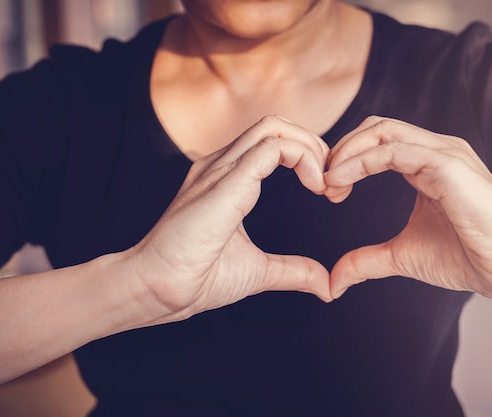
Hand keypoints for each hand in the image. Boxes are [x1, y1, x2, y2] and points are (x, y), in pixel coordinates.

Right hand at [129, 115, 331, 323]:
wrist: (158, 290)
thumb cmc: (195, 278)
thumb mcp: (258, 271)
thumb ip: (292, 270)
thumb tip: (324, 284)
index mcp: (227, 178)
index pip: (274, 142)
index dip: (309, 158)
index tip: (328, 191)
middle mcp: (222, 164)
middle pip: (277, 125)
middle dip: (315, 146)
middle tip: (333, 184)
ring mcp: (220, 168)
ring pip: (276, 127)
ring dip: (312, 149)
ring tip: (325, 185)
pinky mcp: (225, 180)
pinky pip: (272, 148)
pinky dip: (304, 158)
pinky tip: (315, 187)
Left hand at [325, 116, 491, 300]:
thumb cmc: (469, 257)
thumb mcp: (403, 255)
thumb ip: (368, 260)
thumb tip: (335, 280)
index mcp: (426, 164)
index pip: (377, 142)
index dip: (345, 159)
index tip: (326, 189)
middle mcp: (435, 150)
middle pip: (375, 127)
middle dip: (341, 150)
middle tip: (322, 183)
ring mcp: (443, 153)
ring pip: (381, 130)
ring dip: (346, 152)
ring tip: (327, 182)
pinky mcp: (448, 165)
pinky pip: (393, 150)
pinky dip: (360, 161)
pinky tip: (340, 181)